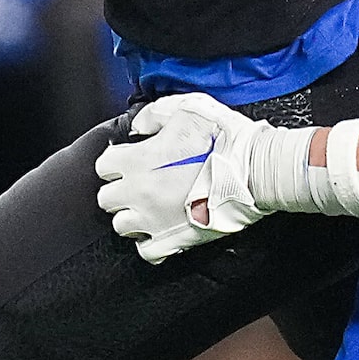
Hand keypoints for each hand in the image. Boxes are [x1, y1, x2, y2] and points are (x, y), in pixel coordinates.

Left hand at [96, 92, 266, 261]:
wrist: (255, 170)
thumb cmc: (225, 139)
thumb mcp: (188, 108)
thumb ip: (155, 114)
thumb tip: (139, 126)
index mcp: (138, 160)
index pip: (103, 165)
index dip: (117, 161)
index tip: (130, 160)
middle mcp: (138, 192)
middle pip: (107, 198)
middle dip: (120, 190)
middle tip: (140, 184)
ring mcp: (153, 220)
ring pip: (121, 225)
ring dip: (132, 216)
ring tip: (150, 208)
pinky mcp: (172, 240)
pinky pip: (146, 251)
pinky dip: (149, 243)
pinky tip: (161, 229)